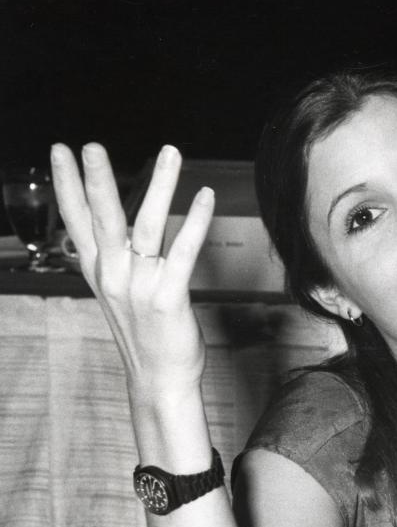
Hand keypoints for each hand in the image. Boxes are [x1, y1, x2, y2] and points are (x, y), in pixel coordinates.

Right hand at [50, 143, 214, 398]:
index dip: (68, 186)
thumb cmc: (147, 336)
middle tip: (90, 146)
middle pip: (102, 219)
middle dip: (96, 180)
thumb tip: (126, 234)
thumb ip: (120, 262)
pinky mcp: (168, 297)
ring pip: (146, 226)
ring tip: (169, 152)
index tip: (60, 151)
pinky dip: (196, 221)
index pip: (77, 222)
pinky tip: (205, 195)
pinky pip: (183, 251)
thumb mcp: (123, 295)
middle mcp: (113, 276)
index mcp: (99, 273)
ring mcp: (139, 286)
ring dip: (158, 185)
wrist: (159, 381)